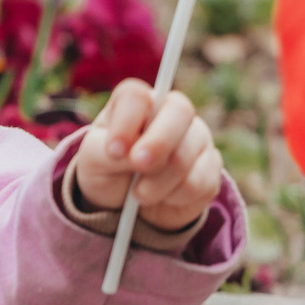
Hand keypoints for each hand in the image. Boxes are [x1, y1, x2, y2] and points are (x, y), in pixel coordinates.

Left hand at [75, 79, 222, 231]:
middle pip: (179, 109)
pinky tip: (164, 197)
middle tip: (139, 166)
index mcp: (137, 102)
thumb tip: (134, 156)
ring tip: (139, 194)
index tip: (113, 151)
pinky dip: (175, 198)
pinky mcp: (210, 166)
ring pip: (186, 154)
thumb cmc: (107, 171)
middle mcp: (171, 111)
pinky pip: (200, 182)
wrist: (127, 207)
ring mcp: (197, 136)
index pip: (137, 96)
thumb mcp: (93, 161)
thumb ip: (107, 153)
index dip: (126, 122)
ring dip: (157, 183)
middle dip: (158, 143)